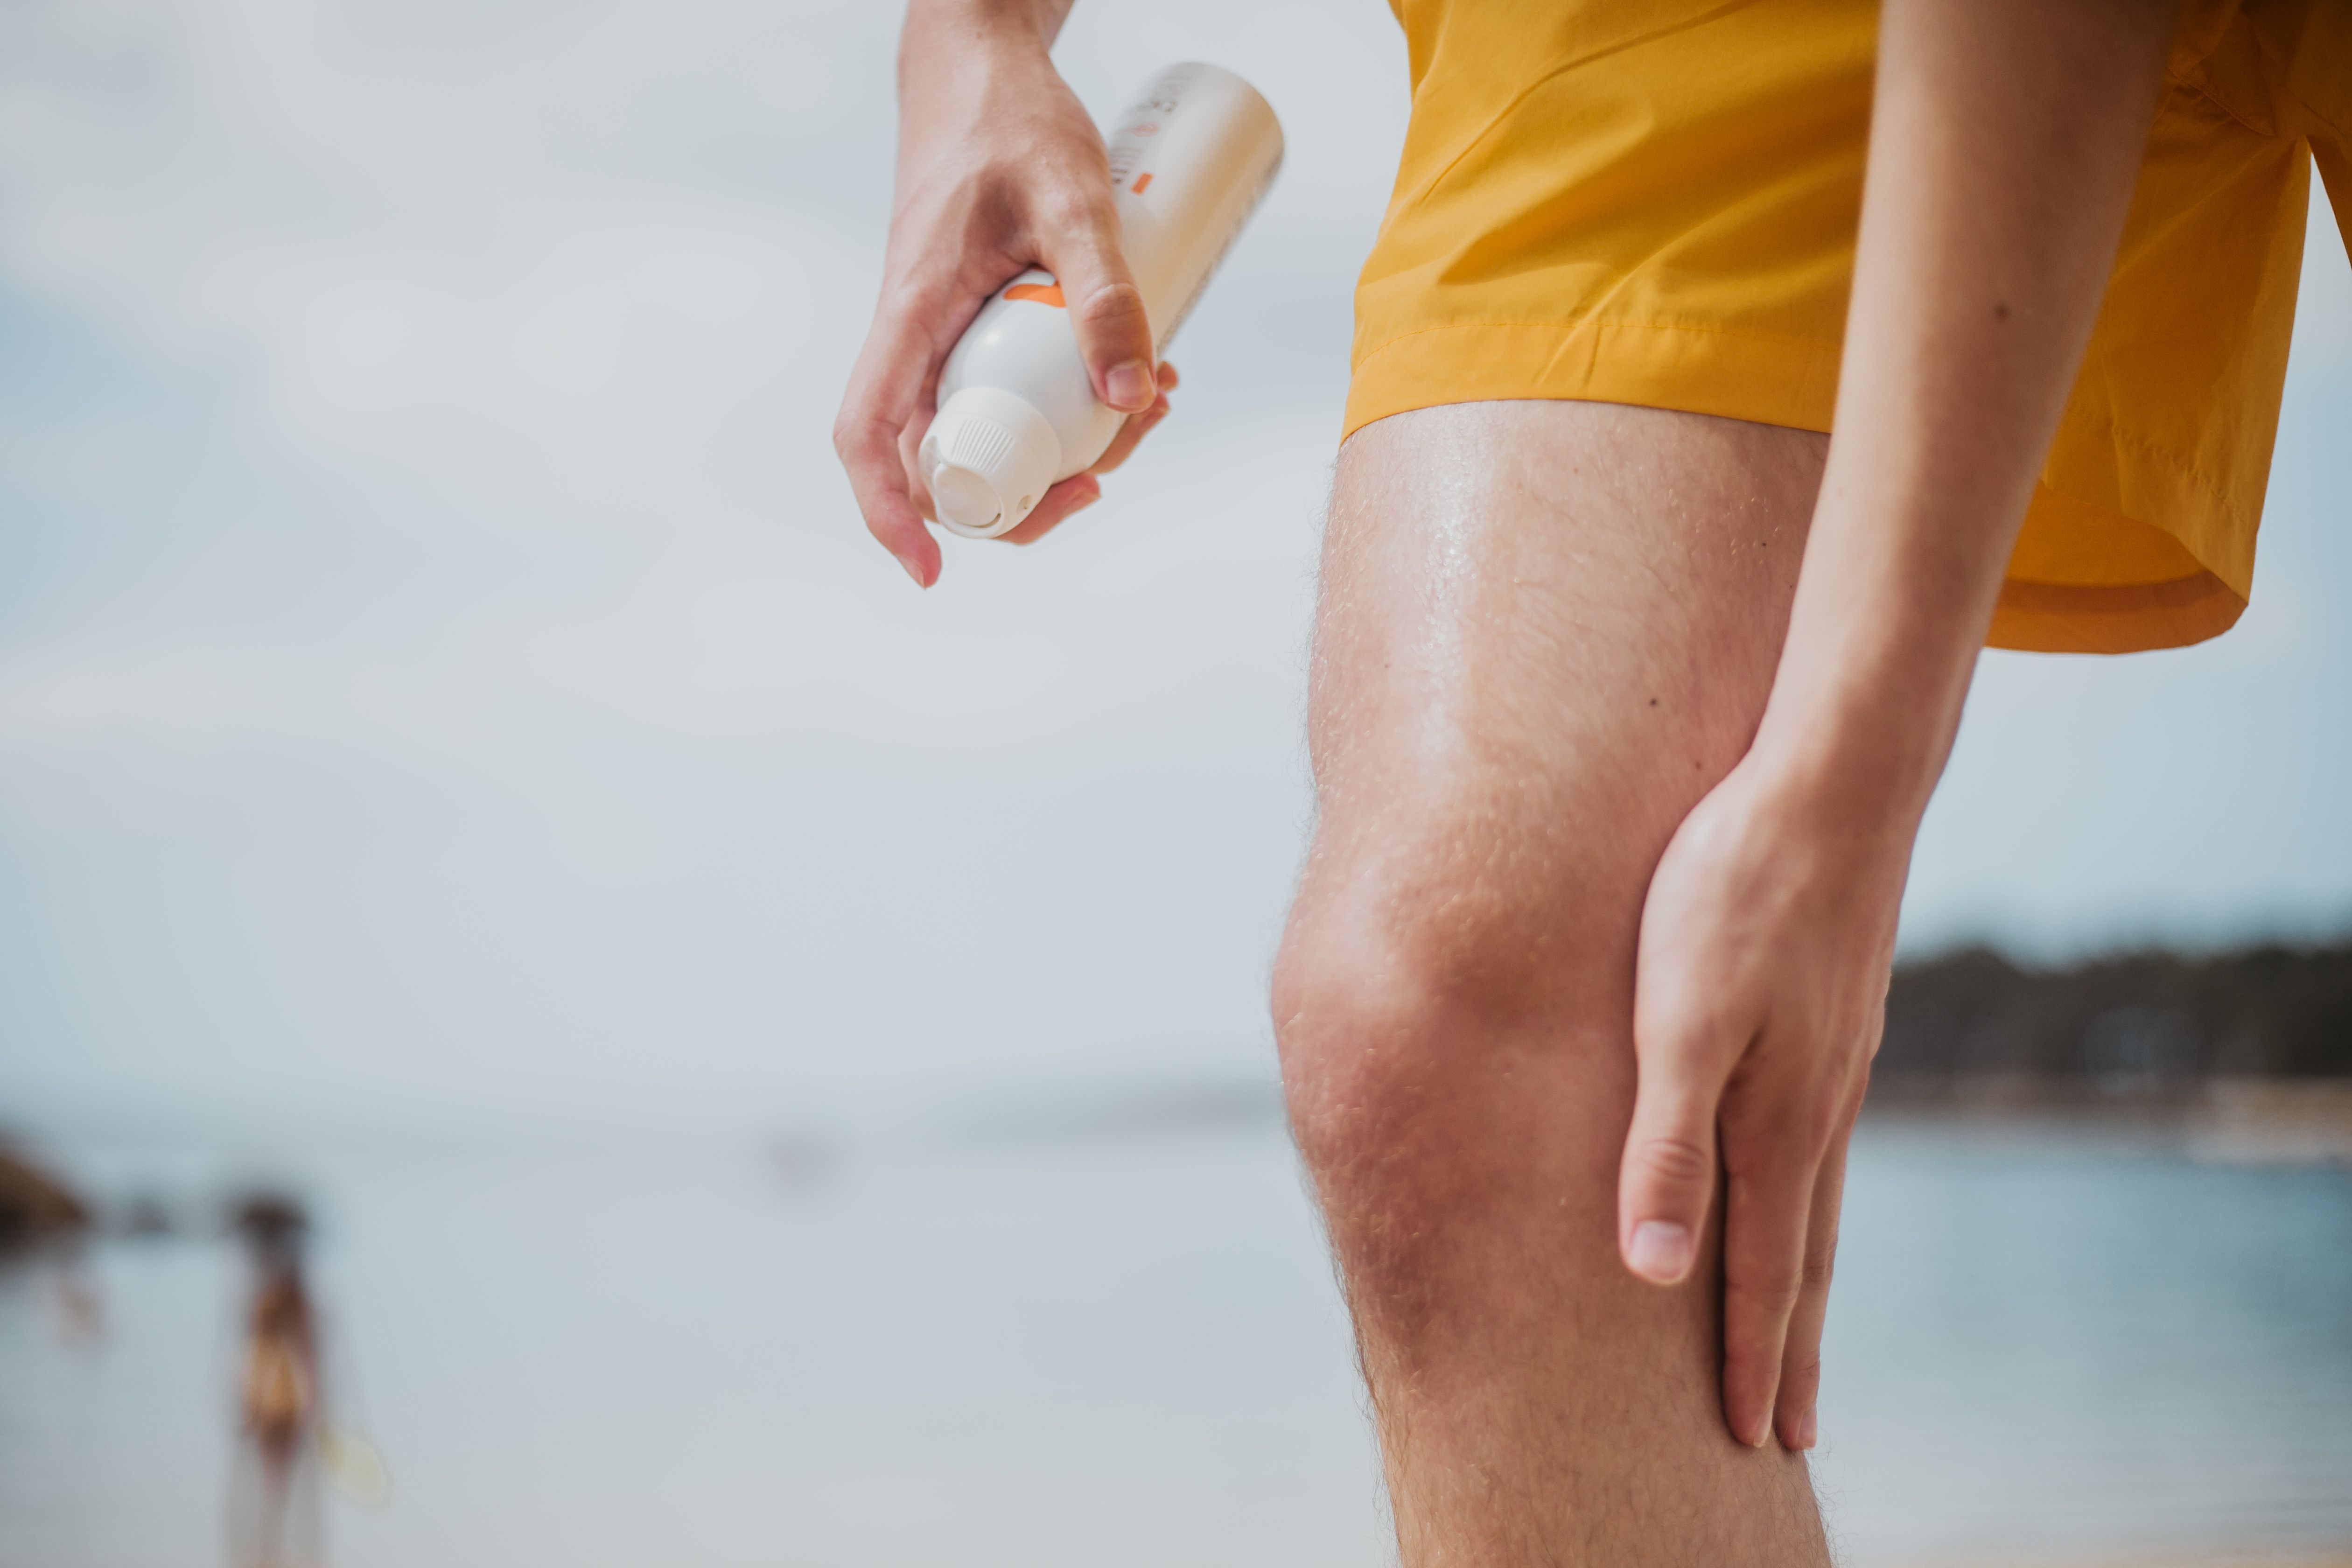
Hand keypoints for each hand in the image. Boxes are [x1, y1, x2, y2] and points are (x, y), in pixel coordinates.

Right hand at [834, 27, 1168, 585]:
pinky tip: (1139, 373)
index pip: (870, 434)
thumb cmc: (1012, 119)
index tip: (930, 570)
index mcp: (912, 312)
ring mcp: (951, 333)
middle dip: (1030, 490)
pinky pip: (1018, 386)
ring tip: (1151, 401)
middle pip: (945, 458)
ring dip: (1070, 444)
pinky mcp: (983, 320)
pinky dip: (1073, 400)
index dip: (889, 511)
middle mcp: (919, 335)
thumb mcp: (1073, 196)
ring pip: (994, 428)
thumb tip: (1129, 398)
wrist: (982, 67)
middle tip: (1111, 471)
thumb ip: (1105, 290)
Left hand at [1615, 749, 1908, 1450]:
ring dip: (1806, 1276)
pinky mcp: (1831, 1016)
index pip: (1765, 1272)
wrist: (1828, 784)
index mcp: (1775, 1122)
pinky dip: (1809, 1195)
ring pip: (1817, 1197)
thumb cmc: (1730, 896)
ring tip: (1801, 1329)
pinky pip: (1819, 1139)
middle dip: (1792, 1348)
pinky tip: (1796, 1182)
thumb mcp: (1676, 1024)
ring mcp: (1834, 1061)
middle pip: (1806, 1255)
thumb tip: (1652, 1275)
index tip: (1753, 1438)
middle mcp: (1817, 1105)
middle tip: (1792, 1431)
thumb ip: (1663, 1146)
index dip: (1755, 1359)